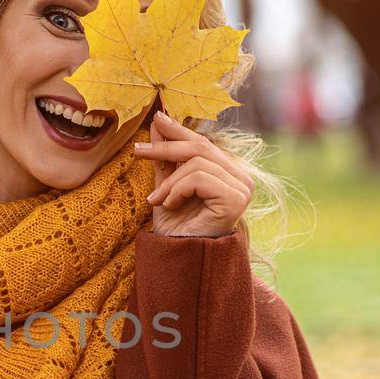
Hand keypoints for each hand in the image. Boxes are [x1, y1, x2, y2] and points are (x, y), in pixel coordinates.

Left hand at [133, 110, 252, 237]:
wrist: (179, 259)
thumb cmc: (176, 227)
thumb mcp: (166, 185)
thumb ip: (166, 157)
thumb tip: (159, 121)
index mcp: (229, 173)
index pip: (203, 143)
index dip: (179, 130)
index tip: (155, 119)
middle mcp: (241, 178)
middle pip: (201, 147)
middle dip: (165, 148)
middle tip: (137, 151)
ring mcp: (242, 188)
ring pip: (197, 163)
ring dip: (168, 182)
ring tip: (156, 200)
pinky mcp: (236, 198)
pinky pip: (199, 178)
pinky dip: (177, 190)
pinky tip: (170, 206)